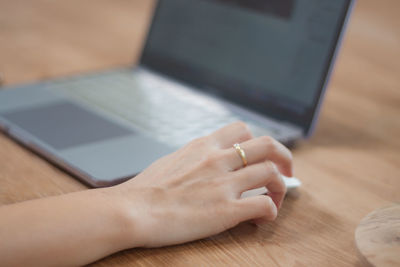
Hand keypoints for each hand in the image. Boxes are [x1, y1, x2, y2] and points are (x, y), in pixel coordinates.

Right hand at [111, 122, 292, 247]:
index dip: (257, 141)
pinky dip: (270, 212)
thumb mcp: (171, 161)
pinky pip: (264, 205)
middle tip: (286, 170)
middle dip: (283, 156)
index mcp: (204, 146)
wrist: (132, 210)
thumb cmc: (145, 189)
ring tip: (273, 199)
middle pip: (268, 145)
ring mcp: (224, 183)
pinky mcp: (226, 210)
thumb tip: (202, 163)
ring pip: (272, 173)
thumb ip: (193, 158)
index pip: (242, 130)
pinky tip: (260, 219)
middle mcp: (218, 160)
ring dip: (280, 187)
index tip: (259, 154)